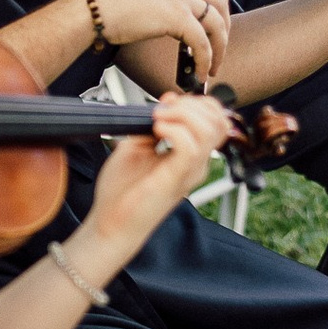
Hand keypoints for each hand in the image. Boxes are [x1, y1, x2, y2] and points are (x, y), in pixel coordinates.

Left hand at [85, 92, 231, 246]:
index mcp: (190, 155)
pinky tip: (157, 130)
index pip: (215, 119)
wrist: (110, 225)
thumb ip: (154, 124)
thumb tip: (167, 103)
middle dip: (191, 104)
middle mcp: (196, 163)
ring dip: (182, 114)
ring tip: (158, 120)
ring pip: (209, 130)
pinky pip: (190, 147)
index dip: (194, 103)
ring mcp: (189, 172)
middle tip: (163, 110)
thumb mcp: (137, 145)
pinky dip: (174, 130)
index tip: (166, 103)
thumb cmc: (122, 193)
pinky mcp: (176, 180)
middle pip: (218, 120)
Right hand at [93, 0, 231, 79]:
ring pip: (217, 25)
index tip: (223, 15)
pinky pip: (203, 43)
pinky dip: (205, 61)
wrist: (97, 11)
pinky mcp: (178, 17)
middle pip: (221, 3)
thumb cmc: (113, 7)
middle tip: (219, 48)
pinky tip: (200, 72)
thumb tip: (176, 21)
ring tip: (212, 67)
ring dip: (219, 50)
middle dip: (225, 29)